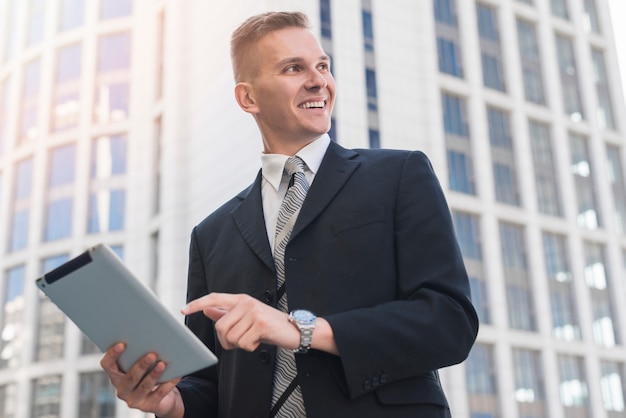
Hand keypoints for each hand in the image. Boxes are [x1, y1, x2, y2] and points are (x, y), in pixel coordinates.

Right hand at [100, 343, 183, 417]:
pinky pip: (159, 394)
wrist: (159, 398)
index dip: (112, 355)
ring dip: (154, 374)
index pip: (108, 365)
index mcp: (116, 376)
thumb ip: (140, 354)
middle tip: (152, 354)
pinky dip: (168, 384)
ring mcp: (134, 400)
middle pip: (130, 377)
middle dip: (141, 365)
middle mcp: (122, 389)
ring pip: (145, 386)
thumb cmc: (148, 374)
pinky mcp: (147, 406)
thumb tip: (152, 337)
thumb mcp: (140, 365)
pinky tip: (176, 375)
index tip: (122, 344)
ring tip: (163, 364)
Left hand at [181, 293, 299, 351]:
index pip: (214, 298)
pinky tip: (259, 342)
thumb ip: (226, 313)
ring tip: (252, 339)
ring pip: (231, 337)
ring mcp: (254, 312)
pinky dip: (250, 348)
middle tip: (241, 341)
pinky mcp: (261, 324)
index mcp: (241, 300)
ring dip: (240, 345)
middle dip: (227, 340)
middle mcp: (246, 302)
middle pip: (220, 327)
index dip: (198, 304)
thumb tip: (207, 310)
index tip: (183, 309)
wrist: (295, 330)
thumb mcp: (247, 317)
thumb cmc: (269, 325)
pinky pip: (243, 343)